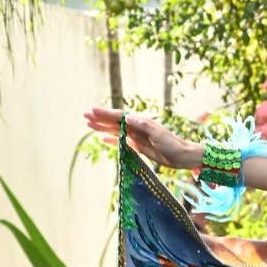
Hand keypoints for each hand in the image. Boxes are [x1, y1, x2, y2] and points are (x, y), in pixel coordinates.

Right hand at [83, 107, 202, 169]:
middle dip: (100, 119)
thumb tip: (127, 117)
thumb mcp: (158, 135)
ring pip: (116, 131)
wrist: (182, 156)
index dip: (105, 113)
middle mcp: (137, 128)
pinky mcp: (139, 146)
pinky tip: (103, 138)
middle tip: (84, 115)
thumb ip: (143, 126)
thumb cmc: (173, 145)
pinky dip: (112, 139)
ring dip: (103, 128)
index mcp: (141, 123)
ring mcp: (137, 137)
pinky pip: (122, 141)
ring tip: (88, 125)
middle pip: (115, 122)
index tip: (92, 110)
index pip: (119, 116)